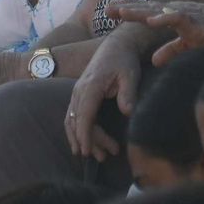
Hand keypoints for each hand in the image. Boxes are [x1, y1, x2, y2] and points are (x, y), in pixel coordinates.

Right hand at [65, 32, 141, 161]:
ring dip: (81, 139)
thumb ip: (128, 93)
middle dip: (88, 141)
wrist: (116, 46)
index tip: (86, 151)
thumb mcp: (130, 75)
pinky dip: (76, 130)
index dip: (84, 135)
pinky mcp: (79, 95)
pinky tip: (82, 143)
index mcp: (91, 86)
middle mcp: (79, 90)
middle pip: (78, 121)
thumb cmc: (124, 61)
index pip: (84, 115)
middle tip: (106, 156)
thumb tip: (127, 112)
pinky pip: (73, 115)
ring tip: (96, 155)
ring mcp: (77, 92)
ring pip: (72, 120)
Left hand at [106, 0, 203, 65]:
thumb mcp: (188, 44)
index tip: (109, 10)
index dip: (129, 9)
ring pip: (158, 11)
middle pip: (147, 8)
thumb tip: (153, 61)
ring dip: (140, 11)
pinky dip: (164, 19)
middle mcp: (176, 11)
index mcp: (172, 16)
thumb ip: (170, 50)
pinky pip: (178, 19)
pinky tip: (151, 20)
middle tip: (107, 8)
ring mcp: (185, 14)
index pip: (146, 11)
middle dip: (127, 7)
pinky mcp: (196, 21)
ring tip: (122, 11)